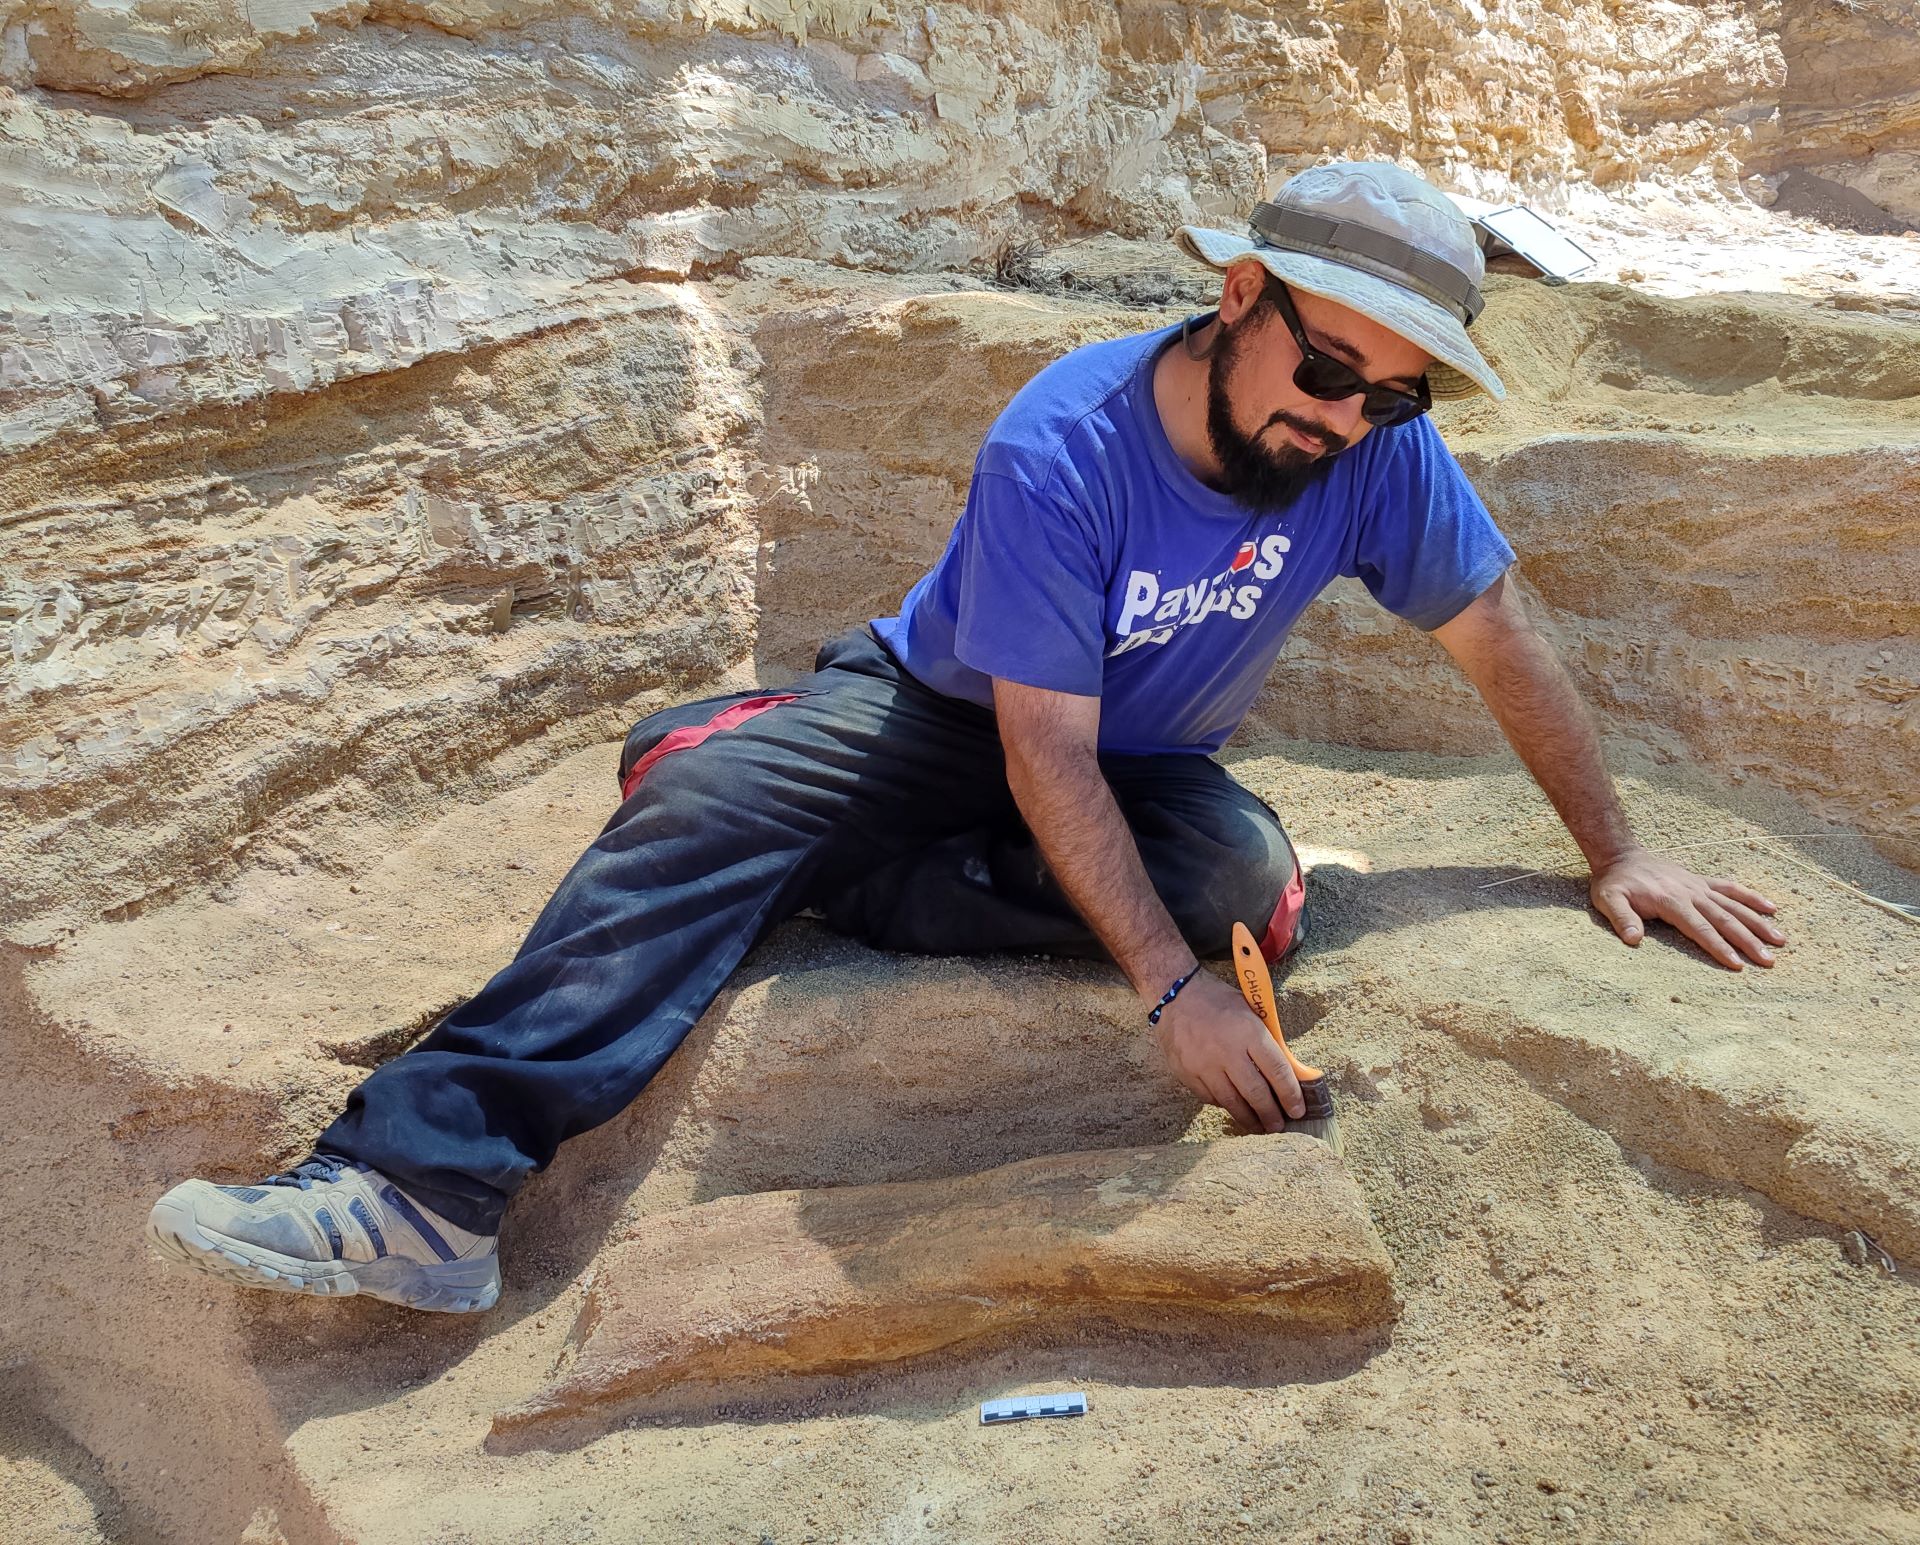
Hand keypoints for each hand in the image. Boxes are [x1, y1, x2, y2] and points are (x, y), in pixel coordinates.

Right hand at [1151, 971, 1303, 1130]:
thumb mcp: (1249, 1011)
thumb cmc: (1217, 1000)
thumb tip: (1287, 1072)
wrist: (1174, 993)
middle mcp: (1227, 1051)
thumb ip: (1266, 1041)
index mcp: (1249, 1032)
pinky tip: (1233, 1107)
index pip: (1277, 1071)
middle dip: (1271, 1114)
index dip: (1291, 1094)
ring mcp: (1204, 1064)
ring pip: (1232, 1102)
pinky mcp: (1186, 1073)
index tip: (1298, 1110)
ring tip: (1259, 1127)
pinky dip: (1224, 1105)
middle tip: (1279, 1126)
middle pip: (1256, 1093)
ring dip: (1249, 1118)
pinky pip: (1209, 1098)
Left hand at [1589, 848, 1784, 969]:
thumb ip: (1622, 919)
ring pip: (1735, 906)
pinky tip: (1772, 909)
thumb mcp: (1608, 900)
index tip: (1737, 965)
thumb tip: (1632, 940)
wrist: (1620, 854)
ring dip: (1758, 923)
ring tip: (1781, 940)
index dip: (1718, 947)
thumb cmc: (1614, 883)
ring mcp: (1699, 886)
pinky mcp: (1701, 882)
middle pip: (1725, 920)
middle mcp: (1691, 893)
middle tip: (1769, 961)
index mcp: (1671, 902)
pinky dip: (1751, 898)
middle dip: (1748, 941)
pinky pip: (1731, 889)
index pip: (1700, 929)